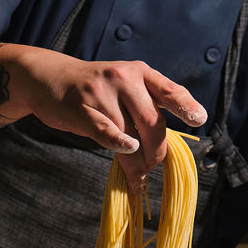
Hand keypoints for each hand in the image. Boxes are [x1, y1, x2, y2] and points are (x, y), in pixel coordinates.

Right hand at [21, 56, 206, 191]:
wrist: (49, 78)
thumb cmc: (90, 89)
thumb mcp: (121, 85)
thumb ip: (142, 106)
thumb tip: (161, 145)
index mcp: (139, 72)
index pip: (169, 90)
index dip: (185, 105)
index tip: (198, 119)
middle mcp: (123, 79)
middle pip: (151, 121)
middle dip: (156, 150)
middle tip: (153, 166)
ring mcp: (101, 93)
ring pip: (129, 134)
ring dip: (136, 161)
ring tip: (138, 175)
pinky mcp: (82, 110)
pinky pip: (106, 132)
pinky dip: (118, 144)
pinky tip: (126, 151)